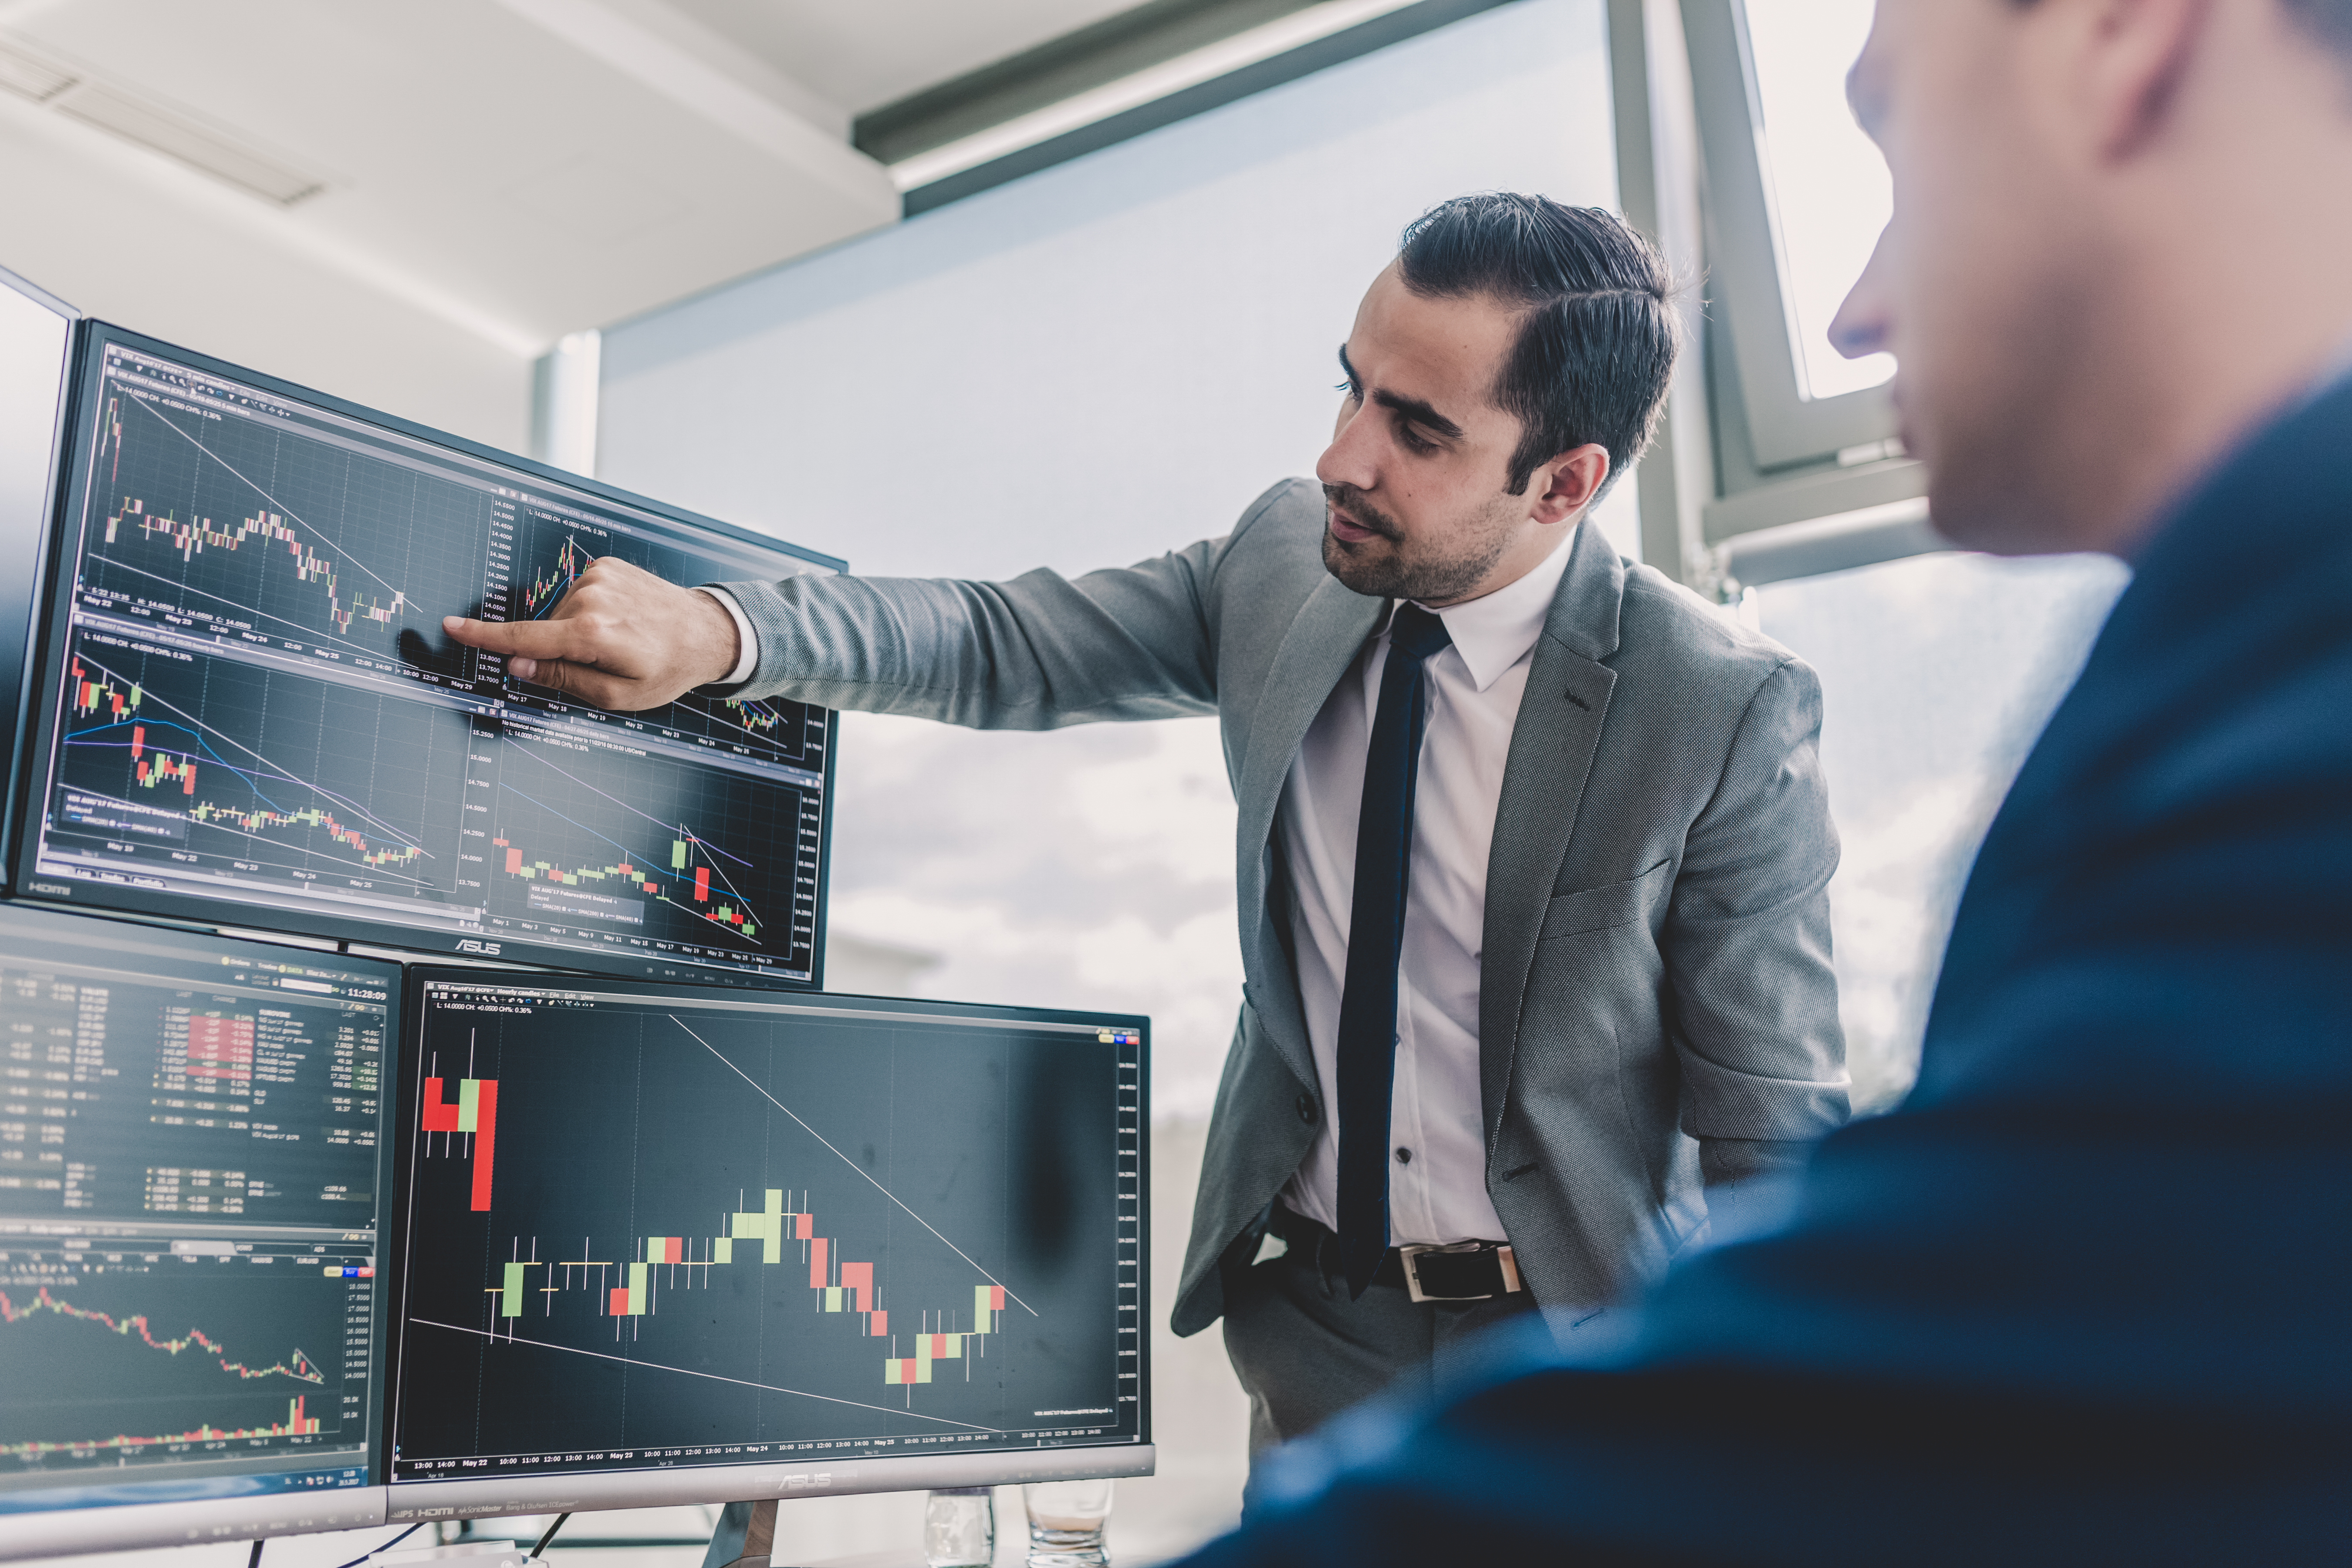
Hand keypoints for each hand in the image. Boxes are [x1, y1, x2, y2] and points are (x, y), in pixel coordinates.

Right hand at [441, 556, 739, 710]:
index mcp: (592, 633)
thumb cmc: (667, 668)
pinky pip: (580, 596)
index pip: (523, 638)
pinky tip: (622, 620)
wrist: (707, 632)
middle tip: (606, 664)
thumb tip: (519, 666)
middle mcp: (591, 597)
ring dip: (578, 632)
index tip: (450, 627)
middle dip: (561, 652)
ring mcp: (599, 576)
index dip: (485, 637)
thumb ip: (563, 680)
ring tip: (621, 640)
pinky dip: (590, 612)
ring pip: (562, 614)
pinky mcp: (607, 566)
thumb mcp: (618, 695)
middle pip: (546, 632)